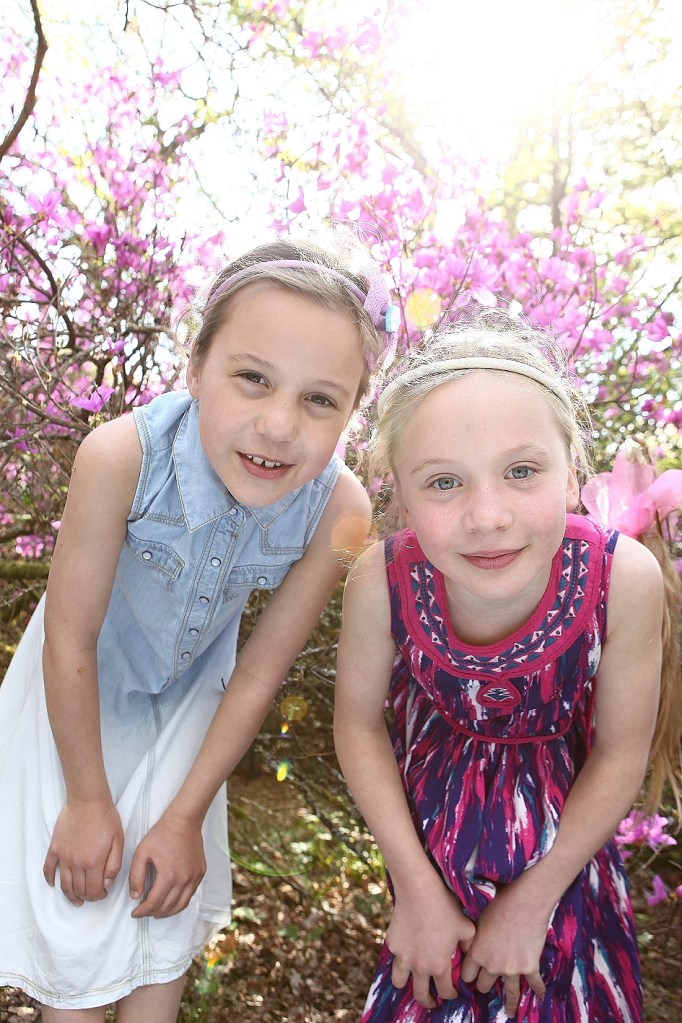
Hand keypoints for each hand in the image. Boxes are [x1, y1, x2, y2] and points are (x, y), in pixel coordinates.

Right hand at [43, 798, 123, 905]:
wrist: (88, 801)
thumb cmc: (105, 818)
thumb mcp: (119, 841)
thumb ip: (114, 865)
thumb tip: (107, 884)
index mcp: (94, 862)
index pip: (93, 890)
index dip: (98, 896)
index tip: (103, 894)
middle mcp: (77, 863)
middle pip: (78, 889)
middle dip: (86, 897)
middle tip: (92, 896)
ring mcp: (63, 856)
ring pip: (64, 884)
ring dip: (69, 895)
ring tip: (76, 899)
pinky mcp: (55, 848)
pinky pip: (48, 868)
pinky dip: (49, 879)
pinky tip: (53, 884)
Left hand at [129, 810, 205, 918]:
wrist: (184, 821)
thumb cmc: (162, 834)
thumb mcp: (142, 852)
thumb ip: (136, 876)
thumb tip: (135, 896)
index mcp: (168, 876)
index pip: (153, 903)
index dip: (142, 911)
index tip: (134, 913)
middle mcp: (184, 880)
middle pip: (167, 907)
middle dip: (153, 913)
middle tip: (144, 912)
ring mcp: (194, 877)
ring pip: (181, 905)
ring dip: (168, 912)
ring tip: (157, 911)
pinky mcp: (200, 873)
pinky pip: (190, 894)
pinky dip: (180, 902)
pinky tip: (171, 901)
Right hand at [387, 875, 475, 1007]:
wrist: (419, 889)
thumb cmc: (445, 907)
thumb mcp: (466, 927)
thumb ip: (470, 946)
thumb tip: (470, 956)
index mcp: (440, 965)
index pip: (445, 992)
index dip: (450, 994)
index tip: (452, 992)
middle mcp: (420, 966)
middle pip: (421, 995)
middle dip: (428, 1001)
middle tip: (432, 1000)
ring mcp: (403, 956)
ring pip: (400, 983)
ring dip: (407, 985)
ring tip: (412, 980)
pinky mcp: (392, 944)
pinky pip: (395, 958)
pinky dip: (400, 960)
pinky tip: (406, 952)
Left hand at [460, 884, 547, 1017]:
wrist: (525, 901)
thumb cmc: (499, 903)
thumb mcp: (479, 919)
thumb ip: (474, 937)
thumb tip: (466, 940)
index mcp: (476, 953)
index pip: (466, 975)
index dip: (468, 975)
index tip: (470, 977)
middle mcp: (492, 965)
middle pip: (484, 985)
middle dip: (485, 985)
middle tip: (487, 986)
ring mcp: (512, 969)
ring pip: (509, 992)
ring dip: (509, 1002)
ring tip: (510, 1012)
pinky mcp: (530, 966)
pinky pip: (534, 984)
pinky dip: (538, 991)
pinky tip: (539, 997)